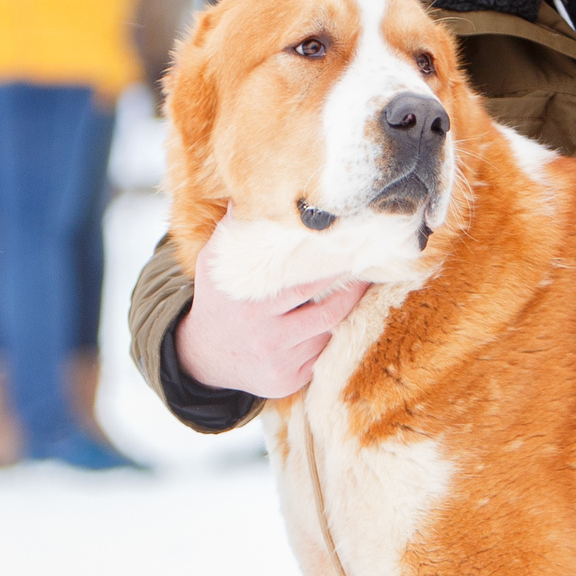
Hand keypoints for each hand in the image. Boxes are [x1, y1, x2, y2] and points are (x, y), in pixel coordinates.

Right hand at [176, 230, 369, 396]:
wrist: (202, 356)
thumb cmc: (217, 301)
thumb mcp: (215, 265)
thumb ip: (234, 231)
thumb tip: (250, 193)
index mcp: (252, 307)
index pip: (305, 284)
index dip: (334, 269)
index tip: (355, 251)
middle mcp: (268, 337)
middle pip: (328, 311)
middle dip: (354, 289)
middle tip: (373, 267)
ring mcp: (281, 363)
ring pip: (329, 334)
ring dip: (347, 312)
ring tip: (364, 288)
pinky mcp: (289, 381)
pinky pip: (322, 355)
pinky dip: (332, 336)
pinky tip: (344, 318)